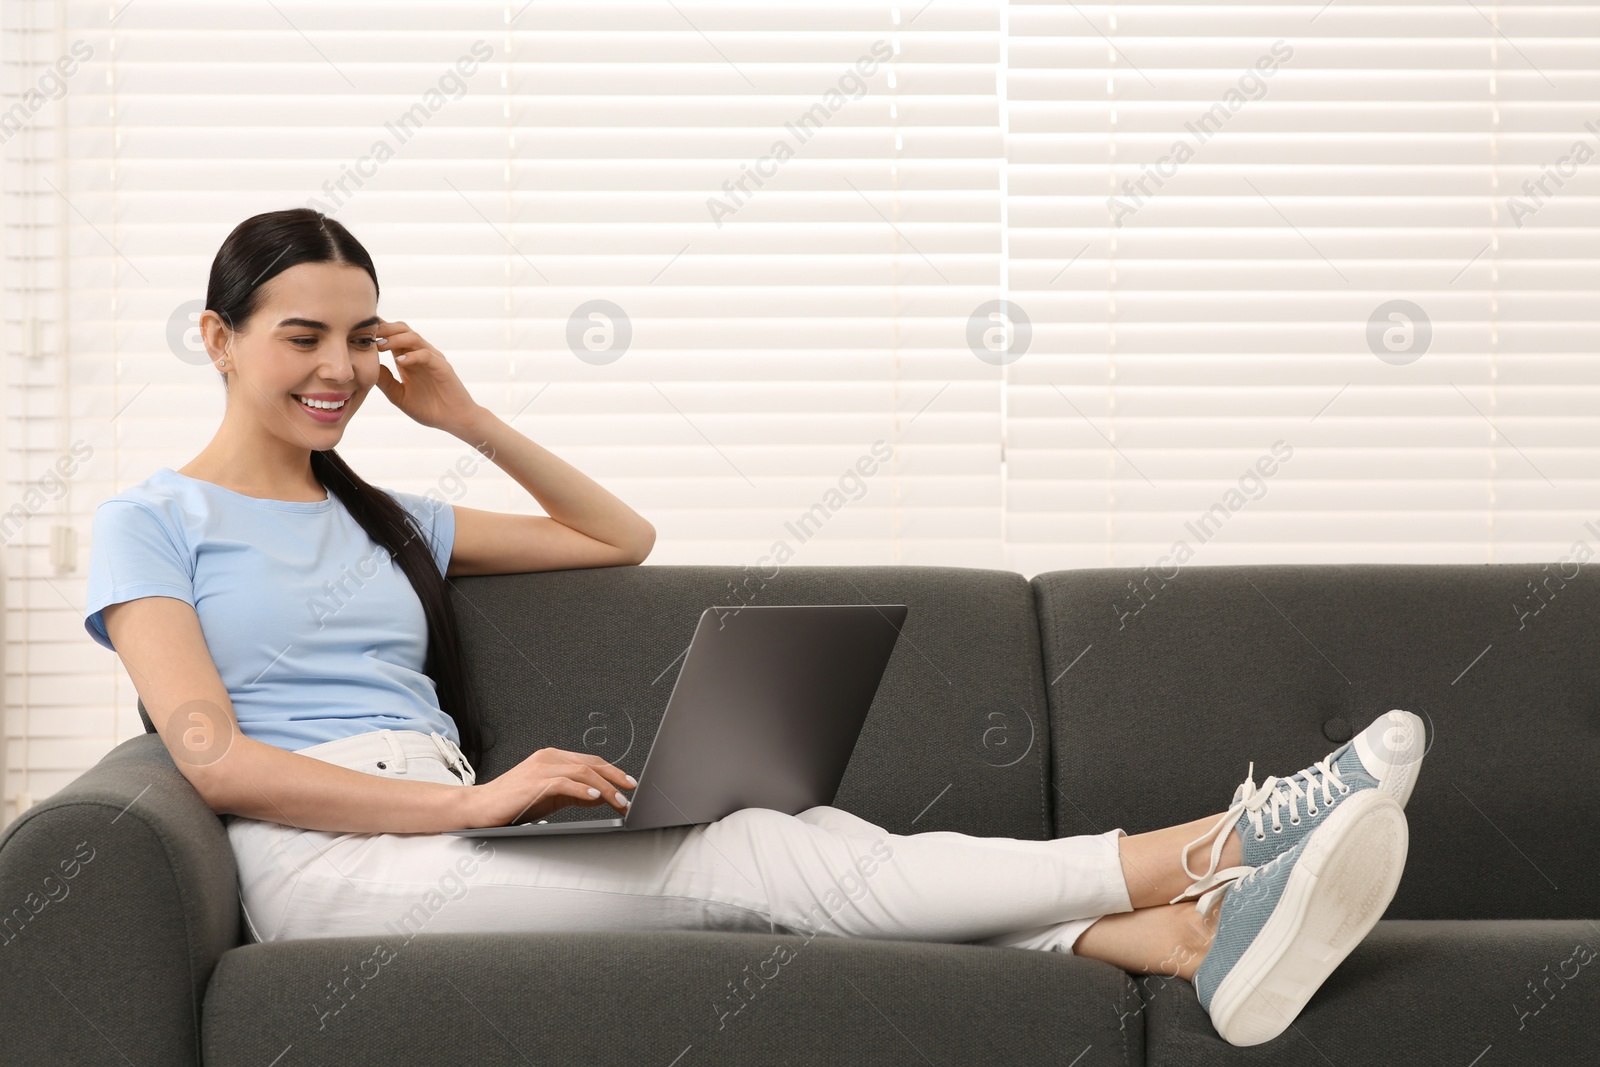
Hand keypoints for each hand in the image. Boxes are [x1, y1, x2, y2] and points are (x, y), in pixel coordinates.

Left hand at [371, 318, 485, 433]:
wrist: (455, 421)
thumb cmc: (430, 409)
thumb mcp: (399, 396)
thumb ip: (385, 381)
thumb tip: (368, 366)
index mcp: (409, 359)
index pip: (393, 336)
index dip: (378, 332)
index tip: (361, 334)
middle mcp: (421, 355)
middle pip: (403, 329)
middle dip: (385, 329)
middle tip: (369, 334)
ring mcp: (433, 359)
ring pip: (414, 337)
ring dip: (396, 339)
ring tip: (381, 345)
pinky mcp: (443, 368)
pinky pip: (427, 355)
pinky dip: (413, 355)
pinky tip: (400, 361)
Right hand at [463, 747, 635, 826]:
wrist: (479, 807)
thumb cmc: (512, 802)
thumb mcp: (550, 796)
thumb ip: (574, 793)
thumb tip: (600, 795)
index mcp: (552, 757)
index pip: (590, 761)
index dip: (613, 772)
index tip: (628, 784)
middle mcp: (548, 758)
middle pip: (591, 764)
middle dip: (615, 778)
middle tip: (631, 792)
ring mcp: (540, 768)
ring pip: (581, 772)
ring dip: (604, 787)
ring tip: (618, 800)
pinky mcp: (533, 782)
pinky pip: (563, 782)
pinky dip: (581, 789)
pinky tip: (594, 796)